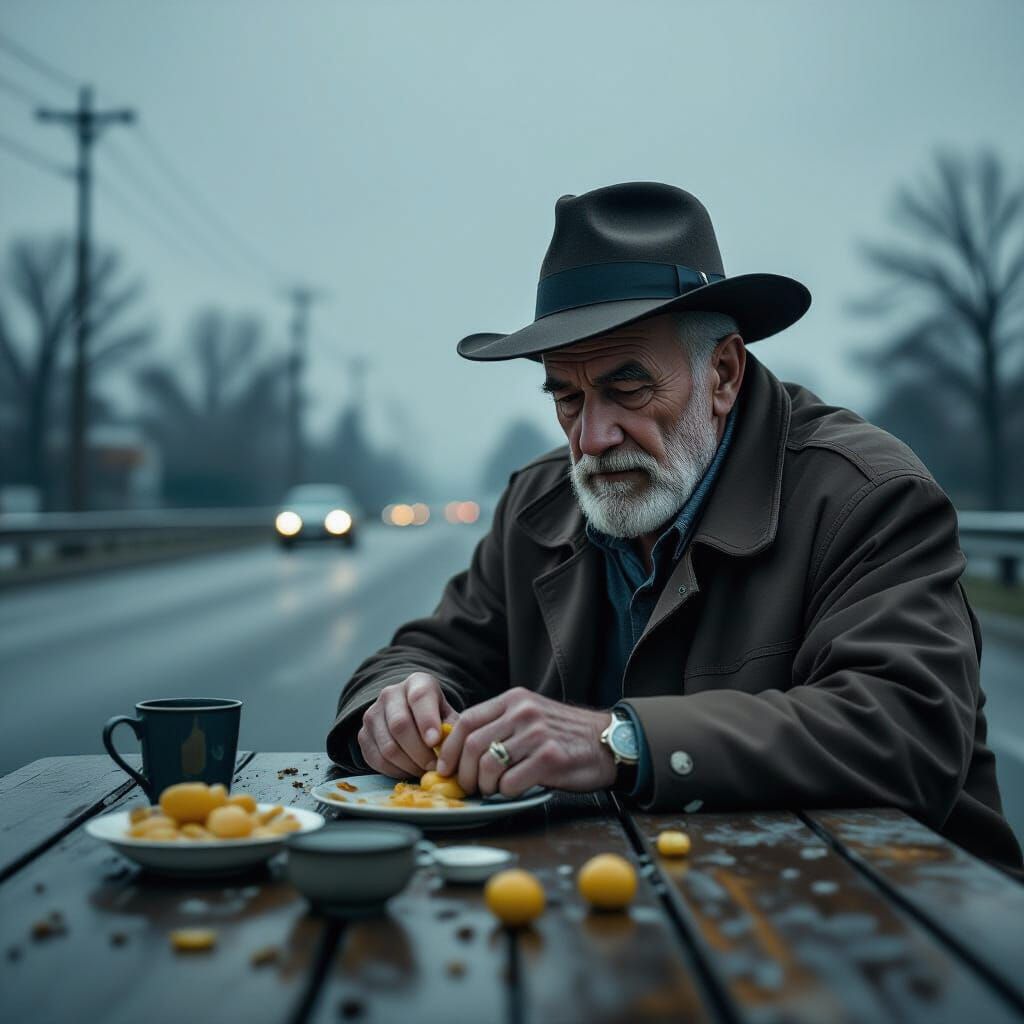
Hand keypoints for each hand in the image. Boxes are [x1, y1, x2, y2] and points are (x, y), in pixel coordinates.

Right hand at [357, 672, 458, 778]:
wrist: (410, 714)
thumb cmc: (435, 716)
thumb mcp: (449, 715)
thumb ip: (452, 729)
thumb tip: (450, 751)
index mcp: (416, 682)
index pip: (419, 698)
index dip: (427, 721)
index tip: (435, 742)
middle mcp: (390, 693)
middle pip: (400, 725)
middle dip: (420, 752)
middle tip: (434, 766)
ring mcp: (372, 714)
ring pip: (388, 746)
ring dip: (408, 765)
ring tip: (424, 770)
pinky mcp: (363, 735)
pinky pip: (376, 759)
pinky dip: (394, 771)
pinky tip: (409, 770)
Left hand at [436, 687, 616, 797]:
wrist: (607, 741)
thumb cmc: (564, 734)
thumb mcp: (530, 716)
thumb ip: (499, 725)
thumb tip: (459, 750)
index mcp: (514, 700)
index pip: (466, 720)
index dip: (450, 748)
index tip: (445, 768)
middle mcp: (523, 712)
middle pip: (473, 745)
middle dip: (464, 773)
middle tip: (468, 787)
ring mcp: (537, 734)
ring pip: (489, 765)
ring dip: (484, 785)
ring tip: (492, 790)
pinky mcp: (550, 758)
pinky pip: (511, 782)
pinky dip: (506, 792)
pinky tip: (514, 790)